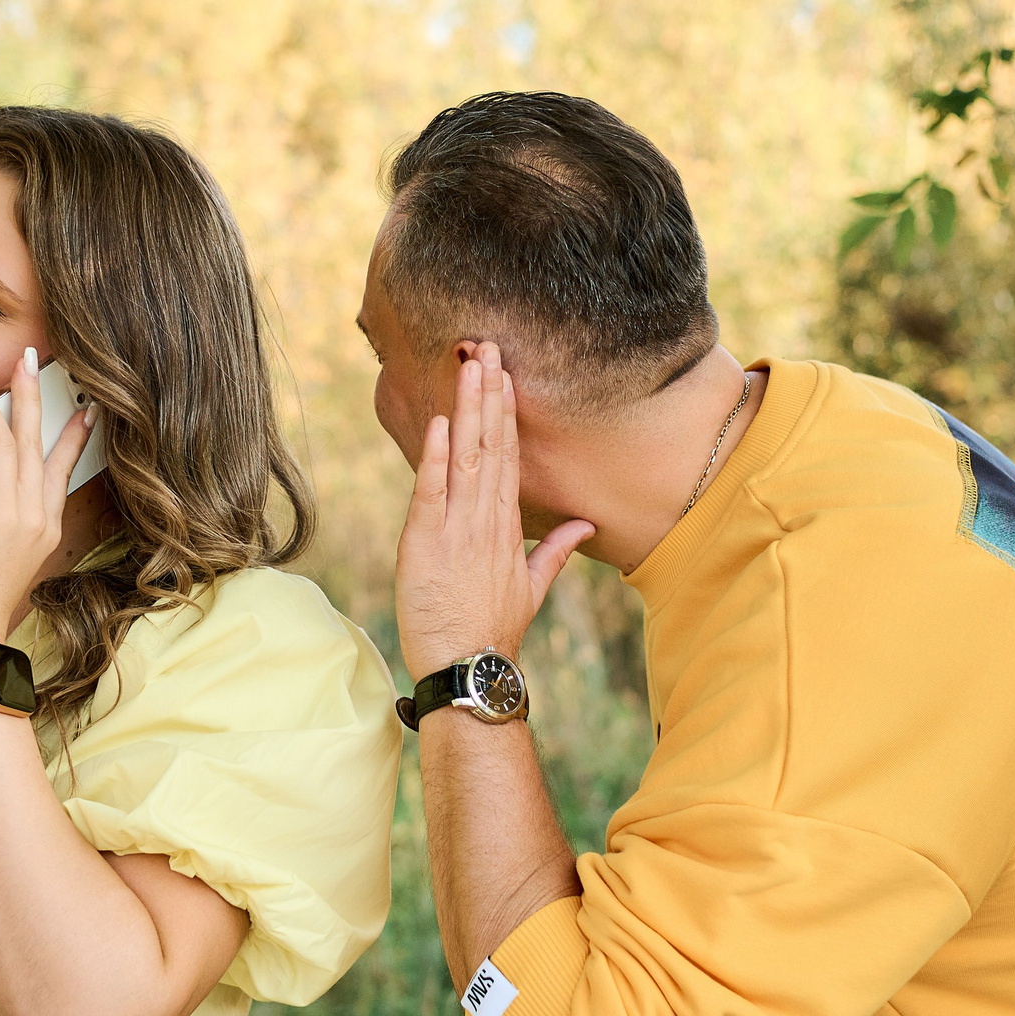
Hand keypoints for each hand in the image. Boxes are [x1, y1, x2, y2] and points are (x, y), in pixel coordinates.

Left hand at [0, 345, 95, 659]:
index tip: (85, 408)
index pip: (63, 466)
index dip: (74, 433)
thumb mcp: (12, 562)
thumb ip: (7, 526)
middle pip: (34, 439)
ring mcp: (4, 512)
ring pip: (0, 438)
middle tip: (29, 360)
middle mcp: (32, 512)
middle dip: (31, 393)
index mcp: (45, 524)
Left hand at [394, 343, 594, 679]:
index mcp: (508, 526)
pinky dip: (435, 456)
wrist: (470, 666)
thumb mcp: (532, 588)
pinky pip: (433, 491)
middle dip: (490, 396)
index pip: (509, 458)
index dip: (506, 415)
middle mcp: (487, 519)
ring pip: (466, 457)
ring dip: (467, 411)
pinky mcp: (427, 542)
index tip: (506, 377)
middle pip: (492, 446)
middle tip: (488, 349)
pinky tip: (439, 423)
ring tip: (470, 367)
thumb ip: (557, 550)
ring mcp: (458, 528)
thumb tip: (587, 525)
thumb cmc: (494, 631)